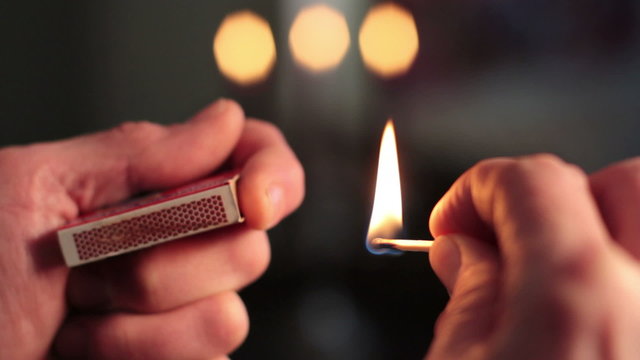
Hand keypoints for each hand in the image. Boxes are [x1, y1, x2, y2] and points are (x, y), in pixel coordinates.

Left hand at [0, 99, 303, 358]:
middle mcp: (182, 244)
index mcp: (157, 187)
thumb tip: (227, 121)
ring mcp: (183, 309)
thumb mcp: (36, 186)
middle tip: (89, 262)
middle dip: (164, 261)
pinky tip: (89, 351)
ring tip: (77, 315)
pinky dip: (139, 356)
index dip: (272, 173)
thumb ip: (137, 151)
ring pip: (227, 316)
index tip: (253, 200)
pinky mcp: (179, 358)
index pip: (254, 161)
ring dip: (139, 322)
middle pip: (249, 247)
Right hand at [426, 154, 639, 359]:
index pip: (533, 181)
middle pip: (621, 183)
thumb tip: (462, 253)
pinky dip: (623, 280)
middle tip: (510, 243)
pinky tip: (586, 319)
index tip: (454, 217)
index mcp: (578, 295)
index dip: (478, 187)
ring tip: (550, 284)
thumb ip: (466, 298)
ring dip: (597, 236)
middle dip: (556, 198)